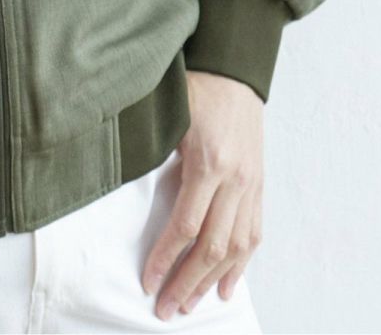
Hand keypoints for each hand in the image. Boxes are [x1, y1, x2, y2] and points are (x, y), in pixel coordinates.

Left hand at [141, 70, 263, 320]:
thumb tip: (122, 186)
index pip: (186, 225)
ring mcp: (251, 185)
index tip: (147, 281)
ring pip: (236, 248)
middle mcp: (235, 180)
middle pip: (213, 247)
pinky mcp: (259, 186)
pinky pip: (253, 234)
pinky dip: (240, 265)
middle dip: (186, 282)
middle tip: (166, 309)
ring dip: (211, 282)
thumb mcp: (168, 115)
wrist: (233, 71)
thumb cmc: (194, 88)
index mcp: (209, 161)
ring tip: (190, 305)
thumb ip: (152, 153)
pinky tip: (226, 285)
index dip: (164, 257)